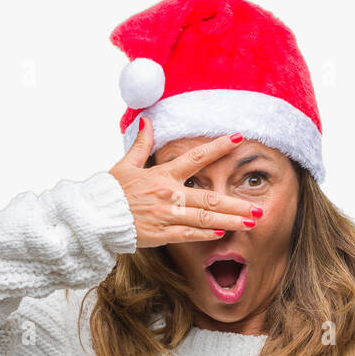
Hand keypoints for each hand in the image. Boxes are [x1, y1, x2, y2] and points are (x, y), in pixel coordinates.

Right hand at [108, 116, 262, 248]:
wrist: (95, 217)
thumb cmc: (110, 192)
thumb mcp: (125, 164)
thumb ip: (141, 144)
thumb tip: (147, 121)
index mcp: (162, 175)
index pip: (196, 157)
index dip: (219, 147)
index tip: (239, 139)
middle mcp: (168, 194)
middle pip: (209, 198)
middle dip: (236, 204)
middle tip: (258, 208)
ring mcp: (166, 215)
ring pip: (204, 218)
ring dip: (230, 220)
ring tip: (251, 223)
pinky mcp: (160, 234)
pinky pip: (187, 234)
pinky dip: (205, 234)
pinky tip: (222, 233)